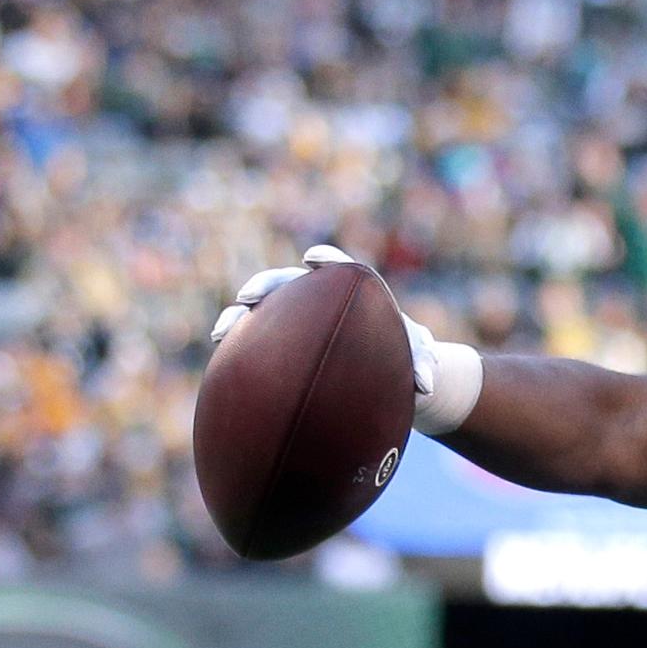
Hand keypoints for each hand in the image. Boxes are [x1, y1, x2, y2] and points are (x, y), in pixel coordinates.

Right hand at [211, 244, 483, 437]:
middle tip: (248, 296)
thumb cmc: (403, 353)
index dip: (325, 262)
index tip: (312, 261)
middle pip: (287, 282)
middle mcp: (318, 297)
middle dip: (266, 285)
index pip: (338, 267)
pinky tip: (223, 368)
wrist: (385, 367)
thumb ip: (424, 363)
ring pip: (263, 311)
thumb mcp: (417, 357)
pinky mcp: (282, 342)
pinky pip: (257, 342)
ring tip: (221, 333)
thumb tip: (425, 386)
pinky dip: (240, 350)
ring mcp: (295, 317)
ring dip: (239, 317)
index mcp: (351, 289)